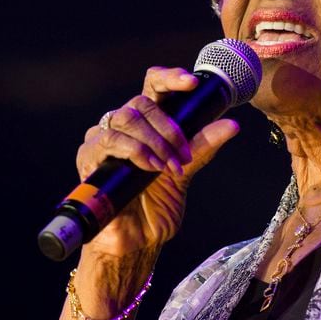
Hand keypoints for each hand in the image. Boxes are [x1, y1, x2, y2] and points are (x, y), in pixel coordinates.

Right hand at [76, 67, 239, 256]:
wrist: (137, 241)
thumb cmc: (156, 207)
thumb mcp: (186, 172)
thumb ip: (203, 146)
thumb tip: (231, 124)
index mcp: (147, 124)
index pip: (153, 87)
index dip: (170, 78)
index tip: (192, 83)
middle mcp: (123, 127)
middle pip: (140, 102)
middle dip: (167, 127)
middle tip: (182, 154)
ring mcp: (104, 140)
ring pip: (125, 118)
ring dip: (153, 141)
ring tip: (167, 166)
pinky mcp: (89, 157)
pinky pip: (108, 140)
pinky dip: (134, 151)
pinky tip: (148, 167)